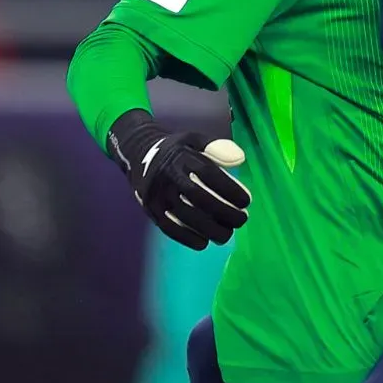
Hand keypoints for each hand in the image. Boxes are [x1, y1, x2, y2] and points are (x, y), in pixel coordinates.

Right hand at [107, 110, 251, 249]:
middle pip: (199, 197)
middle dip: (224, 212)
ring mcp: (158, 194)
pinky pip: (168, 227)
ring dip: (209, 229)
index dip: (230, 189)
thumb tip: (239, 159)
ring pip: (185, 215)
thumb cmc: (176, 149)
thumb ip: (217, 148)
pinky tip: (203, 242)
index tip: (246, 201)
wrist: (137, 152)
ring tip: (226, 234)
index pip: (209, 174)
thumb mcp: (194, 140)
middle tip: (241, 220)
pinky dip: (187, 238)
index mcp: (182, 157)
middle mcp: (168, 175)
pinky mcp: (150, 208)